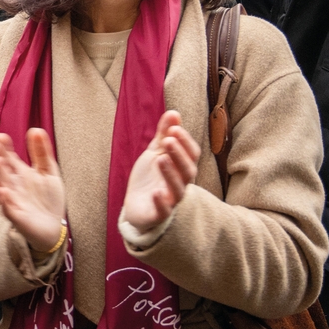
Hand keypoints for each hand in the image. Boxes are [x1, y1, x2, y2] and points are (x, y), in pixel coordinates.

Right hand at [0, 130, 66, 253]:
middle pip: (2, 169)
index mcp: (19, 173)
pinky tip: (2, 191)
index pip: (8, 157)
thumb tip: (36, 129)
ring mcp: (12, 201)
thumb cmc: (48, 199)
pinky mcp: (16, 217)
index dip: (3, 147)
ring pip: (1, 186)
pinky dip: (4, 200)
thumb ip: (41, 152)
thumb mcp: (48, 172)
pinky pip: (7, 208)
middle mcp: (12, 185)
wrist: (53, 228)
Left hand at [121, 111, 198, 234]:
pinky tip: (155, 193)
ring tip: (161, 158)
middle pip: (187, 171)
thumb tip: (174, 113)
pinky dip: (161, 203)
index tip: (174, 128)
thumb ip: (164, 133)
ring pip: (177, 190)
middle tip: (168, 139)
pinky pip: (163, 211)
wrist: (136, 204)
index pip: (191, 155)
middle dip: (179, 155)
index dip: (185, 142)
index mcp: (181, 168)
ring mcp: (170, 201)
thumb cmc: (150, 176)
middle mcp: (180, 185)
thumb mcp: (155, 152)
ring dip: (171, 174)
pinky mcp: (157, 215)